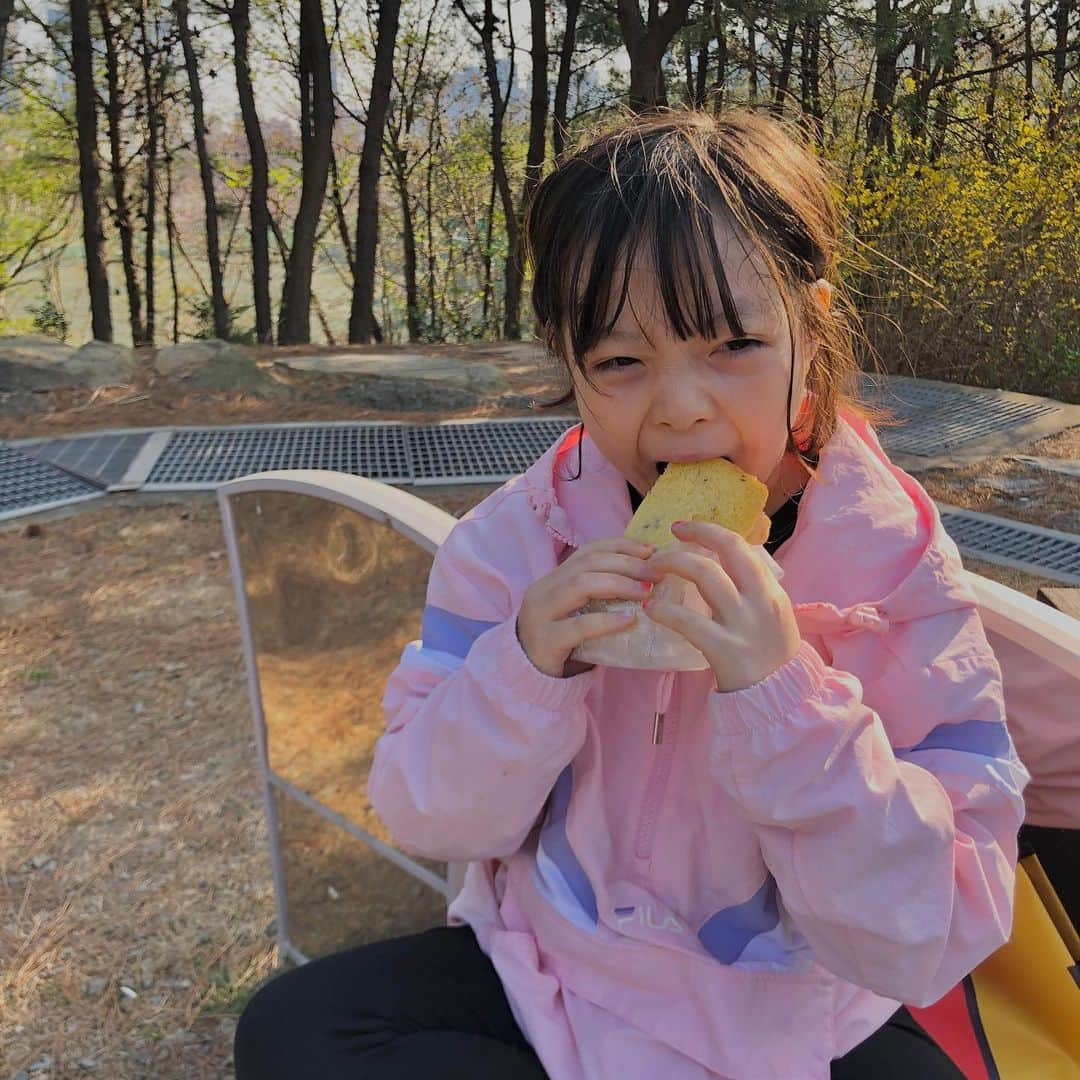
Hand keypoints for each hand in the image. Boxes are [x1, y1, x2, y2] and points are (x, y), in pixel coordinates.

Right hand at [517, 538, 658, 676]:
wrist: (528, 677)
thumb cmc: (562, 642)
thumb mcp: (577, 611)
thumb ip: (600, 595)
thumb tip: (647, 581)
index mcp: (553, 577)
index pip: (589, 550)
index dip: (621, 546)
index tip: (650, 551)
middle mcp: (544, 589)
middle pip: (588, 563)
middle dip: (626, 564)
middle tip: (655, 573)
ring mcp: (541, 613)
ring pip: (581, 585)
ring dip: (619, 584)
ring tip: (645, 592)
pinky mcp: (545, 640)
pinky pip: (579, 626)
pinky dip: (606, 620)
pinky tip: (628, 620)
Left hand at [642, 521, 800, 692]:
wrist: (780, 700)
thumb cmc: (770, 658)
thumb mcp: (772, 616)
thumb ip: (752, 591)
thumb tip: (721, 563)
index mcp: (771, 592)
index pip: (742, 548)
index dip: (712, 531)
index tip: (687, 527)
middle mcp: (761, 601)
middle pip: (728, 550)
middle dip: (697, 534)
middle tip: (671, 534)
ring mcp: (743, 624)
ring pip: (706, 576)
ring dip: (675, 564)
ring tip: (654, 568)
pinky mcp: (725, 648)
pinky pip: (688, 621)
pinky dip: (664, 610)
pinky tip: (651, 608)